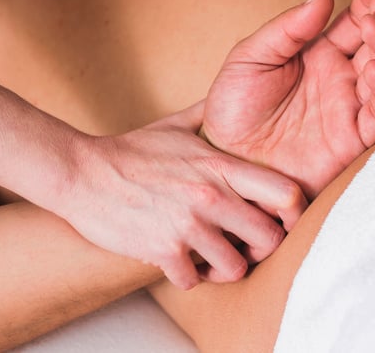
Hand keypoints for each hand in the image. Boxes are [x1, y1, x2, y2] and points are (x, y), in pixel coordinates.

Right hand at [62, 106, 306, 289]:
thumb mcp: (175, 126)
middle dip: (259, 247)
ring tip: (209, 258)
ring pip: (236, 268)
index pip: (285, 193)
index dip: (292, 212)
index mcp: (219, 165)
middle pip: (270, 238)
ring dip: (224, 268)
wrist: (82, 173)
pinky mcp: (164, 251)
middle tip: (243, 245)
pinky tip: (177, 262)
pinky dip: (188, 277)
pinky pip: (195, 281)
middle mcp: (210, 196)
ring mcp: (188, 225)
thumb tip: (228, 93)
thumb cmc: (130, 151)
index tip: (278, 218)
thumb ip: (207, 114)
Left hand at [202, 0, 374, 199]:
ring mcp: (350, 107)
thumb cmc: (234, 106)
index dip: (370, 0)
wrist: (224, 157)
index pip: (358, 20)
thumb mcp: (251, 57)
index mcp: (322, 52)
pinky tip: (374, 69)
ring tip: (374, 30)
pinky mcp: (353, 140)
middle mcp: (343, 77)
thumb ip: (287, 28)